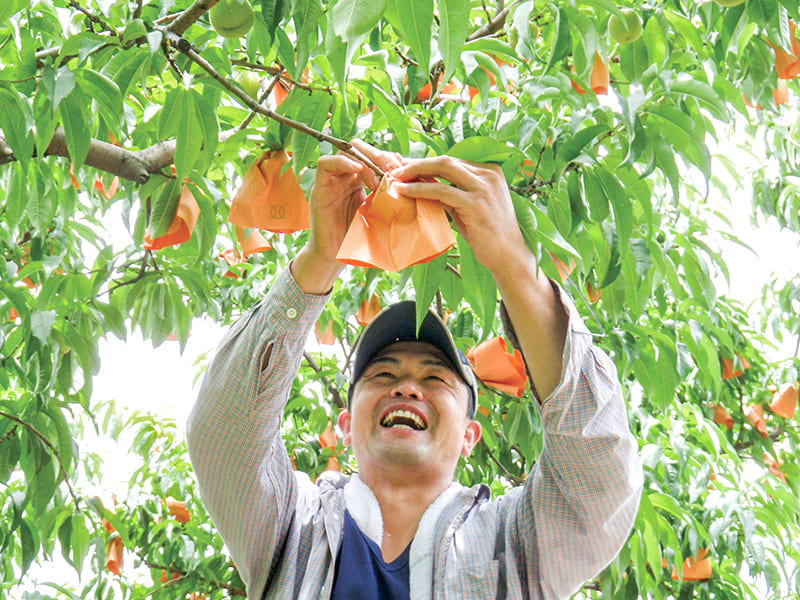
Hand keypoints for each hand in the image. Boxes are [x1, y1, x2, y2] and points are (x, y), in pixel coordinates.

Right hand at [292, 140, 403, 293]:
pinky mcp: (319, 186)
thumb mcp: (380, 213)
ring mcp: (332, 180)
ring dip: (364, 160)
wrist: (336, 256)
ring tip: (378, 177)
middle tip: (392, 169)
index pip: (374, 158)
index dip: (389, 160)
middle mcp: (346, 177)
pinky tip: (358, 169)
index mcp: (360, 181)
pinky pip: (326, 163)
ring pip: (346, 153)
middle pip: (361, 151)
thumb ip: (391, 198)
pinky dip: (342, 162)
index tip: (403, 172)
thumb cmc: (359, 239)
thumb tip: (417, 187)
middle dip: (379, 157)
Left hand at [389, 156, 529, 277]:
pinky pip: (441, 190)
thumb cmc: (488, 234)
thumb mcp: (470, 207)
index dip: (427, 162)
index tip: (406, 166)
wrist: (508, 255)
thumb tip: (424, 184)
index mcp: (490, 171)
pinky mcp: (476, 203)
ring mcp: (484, 187)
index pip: (453, 161)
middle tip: (396, 169)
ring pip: (443, 169)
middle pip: (446, 160)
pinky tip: (404, 191)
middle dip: (418, 163)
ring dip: (415, 172)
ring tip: (395, 178)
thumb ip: (452, 193)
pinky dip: (419, 189)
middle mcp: (489, 174)